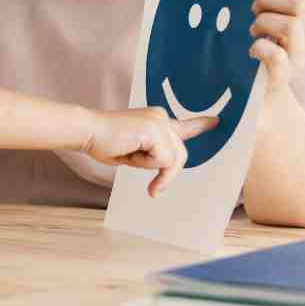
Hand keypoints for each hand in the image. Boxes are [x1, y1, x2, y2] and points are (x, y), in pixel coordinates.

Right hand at [81, 108, 216, 196]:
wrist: (88, 131)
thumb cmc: (104, 142)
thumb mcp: (135, 151)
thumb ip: (153, 154)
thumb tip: (169, 165)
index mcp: (155, 120)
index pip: (183, 125)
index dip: (200, 125)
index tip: (216, 121)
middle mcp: (161, 117)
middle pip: (180, 154)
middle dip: (166, 173)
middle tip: (153, 188)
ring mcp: (160, 122)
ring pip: (173, 159)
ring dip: (151, 167)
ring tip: (129, 158)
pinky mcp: (156, 131)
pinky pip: (163, 160)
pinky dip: (146, 164)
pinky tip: (129, 153)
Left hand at [250, 0, 304, 95]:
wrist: (262, 93)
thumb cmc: (266, 46)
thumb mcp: (277, 17)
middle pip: (299, 3)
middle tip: (255, 10)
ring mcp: (300, 58)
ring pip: (290, 25)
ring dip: (263, 22)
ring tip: (254, 31)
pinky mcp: (284, 76)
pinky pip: (277, 55)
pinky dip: (260, 47)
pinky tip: (253, 49)